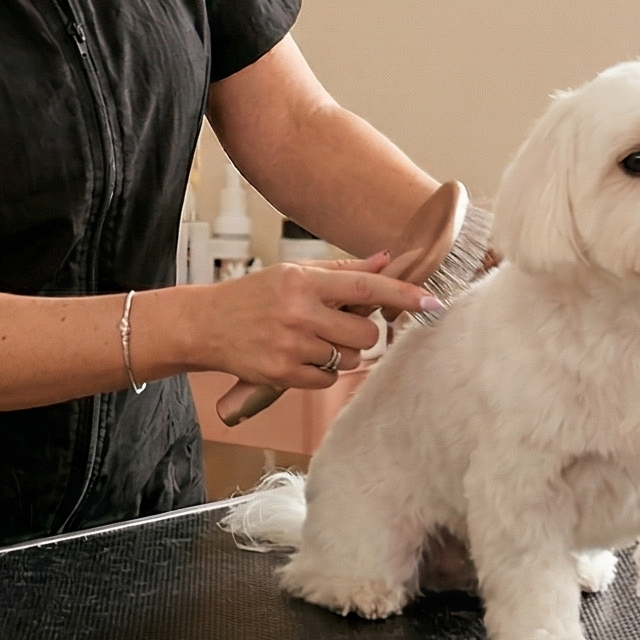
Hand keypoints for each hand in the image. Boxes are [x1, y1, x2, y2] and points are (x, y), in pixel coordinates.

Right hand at [193, 254, 442, 391]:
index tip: (432, 301)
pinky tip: (301, 355)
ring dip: (341, 350)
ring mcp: (291, 347)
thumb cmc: (253, 296)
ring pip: (350, 357)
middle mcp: (299, 313)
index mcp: (303, 282)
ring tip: (313, 338)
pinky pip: (328, 378)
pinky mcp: (284, 375)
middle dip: (363, 331)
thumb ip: (341, 271)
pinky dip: (323, 370)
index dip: (403, 294)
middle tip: (341, 323)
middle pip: (366, 332)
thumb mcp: (293, 273)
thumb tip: (386, 261)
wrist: (207, 325)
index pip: (365, 287)